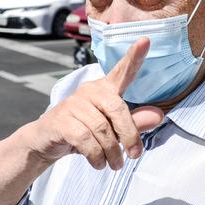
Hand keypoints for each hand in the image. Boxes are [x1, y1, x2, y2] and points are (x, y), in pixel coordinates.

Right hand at [25, 37, 164, 169]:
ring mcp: (73, 104)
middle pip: (118, 109)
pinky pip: (86, 141)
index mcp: (104, 89)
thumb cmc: (83, 132)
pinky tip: (98, 163)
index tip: (145, 40)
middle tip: (134, 155)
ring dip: (112, 152)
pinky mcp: (62, 120)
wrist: (45, 141)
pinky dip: (96, 156)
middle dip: (129, 135)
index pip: (122, 71)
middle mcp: (89, 91)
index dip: (134, 56)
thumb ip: (134, 122)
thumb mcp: (111, 129)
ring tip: (114, 164)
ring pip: (102, 130)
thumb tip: (158, 115)